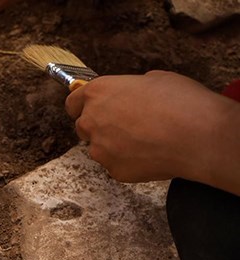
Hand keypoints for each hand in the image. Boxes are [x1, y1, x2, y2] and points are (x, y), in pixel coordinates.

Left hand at [66, 71, 239, 195]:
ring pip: (100, 148)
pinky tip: (151, 154)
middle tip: (125, 125)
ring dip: (114, 145)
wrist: (198, 136)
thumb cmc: (181, 102)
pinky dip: (129, 161)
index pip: (72, 102)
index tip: (88, 109)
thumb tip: (130, 95)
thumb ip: (130, 88)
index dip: (81, 106)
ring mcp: (100, 148)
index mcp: (99, 92)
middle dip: (99, 126)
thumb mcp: (155, 79)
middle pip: (83, 126)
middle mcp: (92, 120)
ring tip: (145, 140)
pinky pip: (116, 165)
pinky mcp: (113, 170)